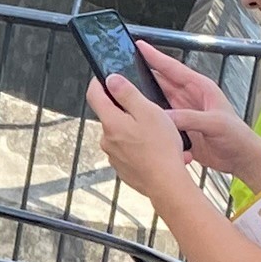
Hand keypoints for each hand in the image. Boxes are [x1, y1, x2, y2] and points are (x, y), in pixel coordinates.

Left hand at [88, 71, 200, 206]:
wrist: (167, 184)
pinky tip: (158, 149)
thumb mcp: (148, 111)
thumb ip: (127, 93)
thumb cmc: (161, 149)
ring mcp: (114, 155)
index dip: (99, 82)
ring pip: (122, 133)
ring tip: (159, 135)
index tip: (105, 77)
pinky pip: (129, 150)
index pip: (94, 95)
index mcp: (111, 122)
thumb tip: (111, 80)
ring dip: (137, 130)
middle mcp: (107, 139)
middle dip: (127, 110)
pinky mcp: (123, 167)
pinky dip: (141, 147)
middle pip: (111, 115)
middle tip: (149, 112)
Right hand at [132, 40, 260, 175]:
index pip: (174, 68)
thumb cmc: (237, 136)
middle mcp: (190, 97)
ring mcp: (184, 112)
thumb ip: (190, 118)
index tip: (139, 46)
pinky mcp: (181, 129)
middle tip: (122, 70)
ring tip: (124, 95)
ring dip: (145, 99)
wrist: (242, 159)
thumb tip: (164, 116)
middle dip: (143, 75)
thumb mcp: (215, 123)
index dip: (155, 56)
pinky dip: (151, 120)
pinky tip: (138, 121)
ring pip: (158, 101)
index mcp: (201, 88)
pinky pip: (161, 121)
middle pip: (161, 82)